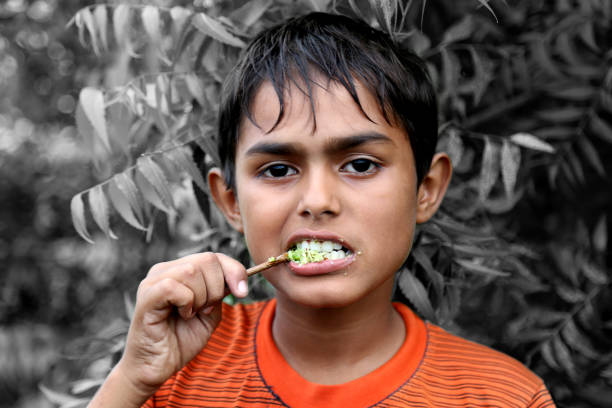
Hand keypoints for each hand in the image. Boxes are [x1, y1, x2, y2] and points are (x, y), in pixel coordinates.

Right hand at [113, 252, 247, 400]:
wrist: (158, 367)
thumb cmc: (181, 340)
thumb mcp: (211, 313)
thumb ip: (221, 292)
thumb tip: (236, 278)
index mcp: (180, 270)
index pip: (214, 257)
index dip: (234, 271)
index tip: (242, 293)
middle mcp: (165, 270)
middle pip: (207, 259)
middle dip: (217, 288)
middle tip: (205, 310)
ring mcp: (153, 281)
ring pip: (192, 271)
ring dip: (201, 297)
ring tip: (191, 314)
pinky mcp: (146, 296)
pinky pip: (173, 286)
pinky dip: (186, 302)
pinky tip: (182, 315)